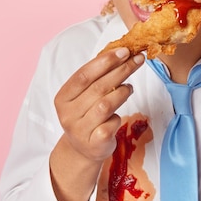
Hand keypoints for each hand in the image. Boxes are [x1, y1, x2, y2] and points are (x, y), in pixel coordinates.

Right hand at [54, 47, 144, 162]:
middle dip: (121, 70)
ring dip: (122, 92)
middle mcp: (68, 114)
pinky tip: (117, 115)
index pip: (83, 75)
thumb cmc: (87, 115)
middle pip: (97, 87)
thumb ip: (96, 77)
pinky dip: (118, 117)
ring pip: (105, 105)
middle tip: (137, 60)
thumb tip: (120, 53)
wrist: (84, 149)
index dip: (105, 61)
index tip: (124, 51)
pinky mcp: (94, 143)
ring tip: (129, 88)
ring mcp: (79, 130)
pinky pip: (111, 124)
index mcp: (63, 97)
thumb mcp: (85, 96)